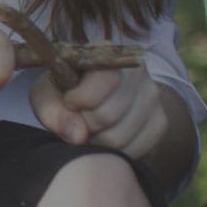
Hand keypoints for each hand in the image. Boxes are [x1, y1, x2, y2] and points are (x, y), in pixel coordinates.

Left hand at [34, 64, 169, 161]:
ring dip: (96, 142)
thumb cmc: (62, 93)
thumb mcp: (46, 95)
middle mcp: (137, 71)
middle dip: (84, 125)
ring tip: (88, 130)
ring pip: (120, 136)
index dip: (79, 99)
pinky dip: (114, 152)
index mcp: (107, 53)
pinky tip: (104, 140)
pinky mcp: (160, 121)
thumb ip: (52, 111)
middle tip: (76, 120)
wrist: (91, 100)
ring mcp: (152, 96)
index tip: (69, 102)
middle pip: (109, 114)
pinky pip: (137, 149)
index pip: (104, 79)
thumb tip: (78, 135)